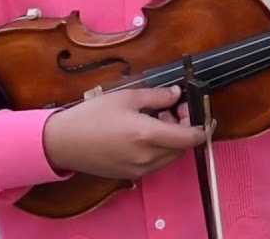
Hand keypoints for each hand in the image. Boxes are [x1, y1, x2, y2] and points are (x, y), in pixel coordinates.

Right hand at [42, 86, 207, 179]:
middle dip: (186, 127)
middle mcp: (147, 157)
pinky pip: (156, 162)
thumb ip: (157, 97)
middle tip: (175, 108)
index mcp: (148, 136)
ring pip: (171, 156)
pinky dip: (161, 148)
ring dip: (174, 138)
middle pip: (183, 146)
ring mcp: (139, 169)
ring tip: (159, 118)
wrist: (61, 143)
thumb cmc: (92, 116)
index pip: (191, 137)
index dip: (204, 126)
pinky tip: (147, 132)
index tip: (207, 114)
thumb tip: (176, 95)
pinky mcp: (130, 174)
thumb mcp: (127, 98)